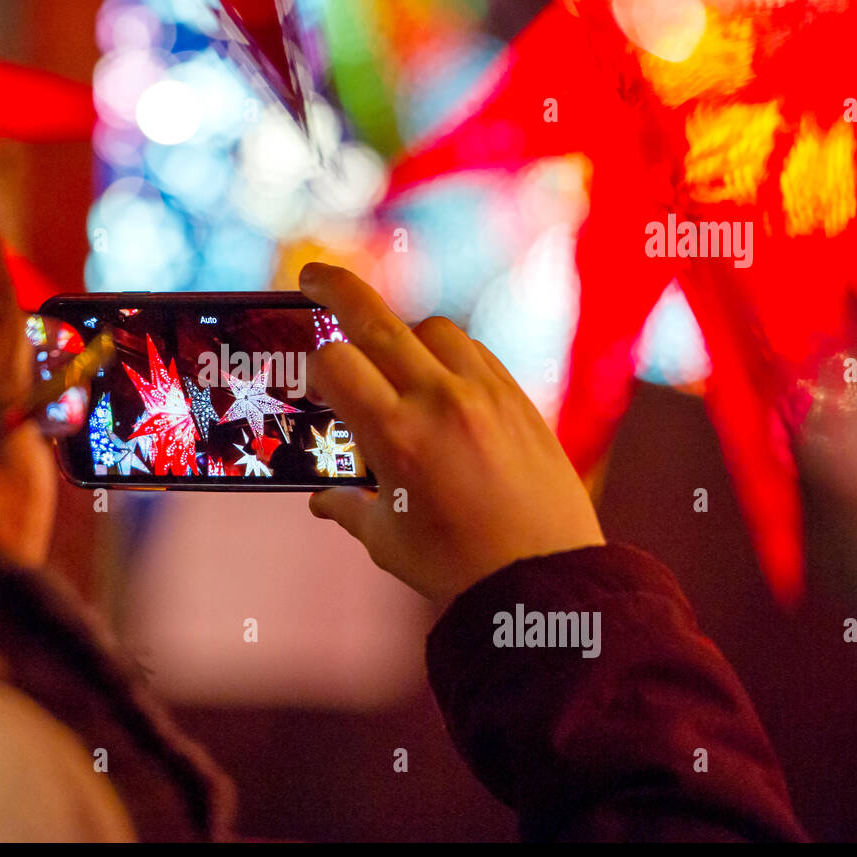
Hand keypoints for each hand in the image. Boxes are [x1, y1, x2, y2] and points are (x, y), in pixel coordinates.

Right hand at [300, 263, 604, 611]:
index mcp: (396, 436)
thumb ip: (347, 508)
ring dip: (402, 333)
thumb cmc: (456, 567)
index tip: (315, 381)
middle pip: (376, 319)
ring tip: (391, 359)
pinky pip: (475, 352)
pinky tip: (439, 380)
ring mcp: (484, 394)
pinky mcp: (518, 398)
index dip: (316, 365)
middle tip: (312, 278)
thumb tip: (321, 500)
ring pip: (431, 329)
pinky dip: (448, 354)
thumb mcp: (386, 539)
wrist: (544, 579)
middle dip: (336, 290)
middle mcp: (439, 402)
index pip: (336, 362)